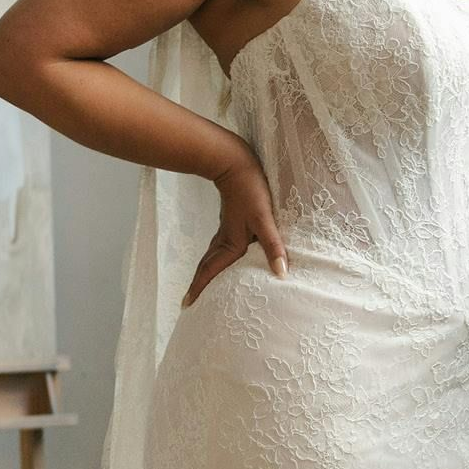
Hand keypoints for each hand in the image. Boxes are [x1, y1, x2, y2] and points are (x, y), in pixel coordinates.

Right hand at [181, 148, 288, 306]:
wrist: (233, 162)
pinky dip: (214, 260)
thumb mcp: (264, 218)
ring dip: (205, 273)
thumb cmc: (250, 190)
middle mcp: (224, 241)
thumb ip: (272, 246)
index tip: (187, 306)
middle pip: (206, 268)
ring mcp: (224, 231)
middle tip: (190, 302)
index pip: (210, 272)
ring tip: (202, 287)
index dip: (200, 289)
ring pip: (211, 258)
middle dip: (199, 286)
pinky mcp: (229, 223)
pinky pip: (217, 248)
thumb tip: (281, 274)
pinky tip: (221, 259)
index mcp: (230, 244)